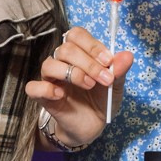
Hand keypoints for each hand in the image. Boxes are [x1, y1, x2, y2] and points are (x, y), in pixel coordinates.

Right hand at [27, 25, 133, 149]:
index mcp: (79, 54)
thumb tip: (128, 56)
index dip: (92, 45)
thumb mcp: (115, 86)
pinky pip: (33, 87)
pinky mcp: (43, 97)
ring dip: (73, 73)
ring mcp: (51, 79)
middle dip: (88, 63)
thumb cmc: (101, 100)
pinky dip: (46, 89)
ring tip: (89, 85)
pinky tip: (62, 95)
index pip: (76, 35)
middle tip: (105, 79)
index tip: (108, 61)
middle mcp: (62, 62)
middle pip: (65, 49)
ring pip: (49, 64)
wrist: (93, 125)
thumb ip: (119, 70)